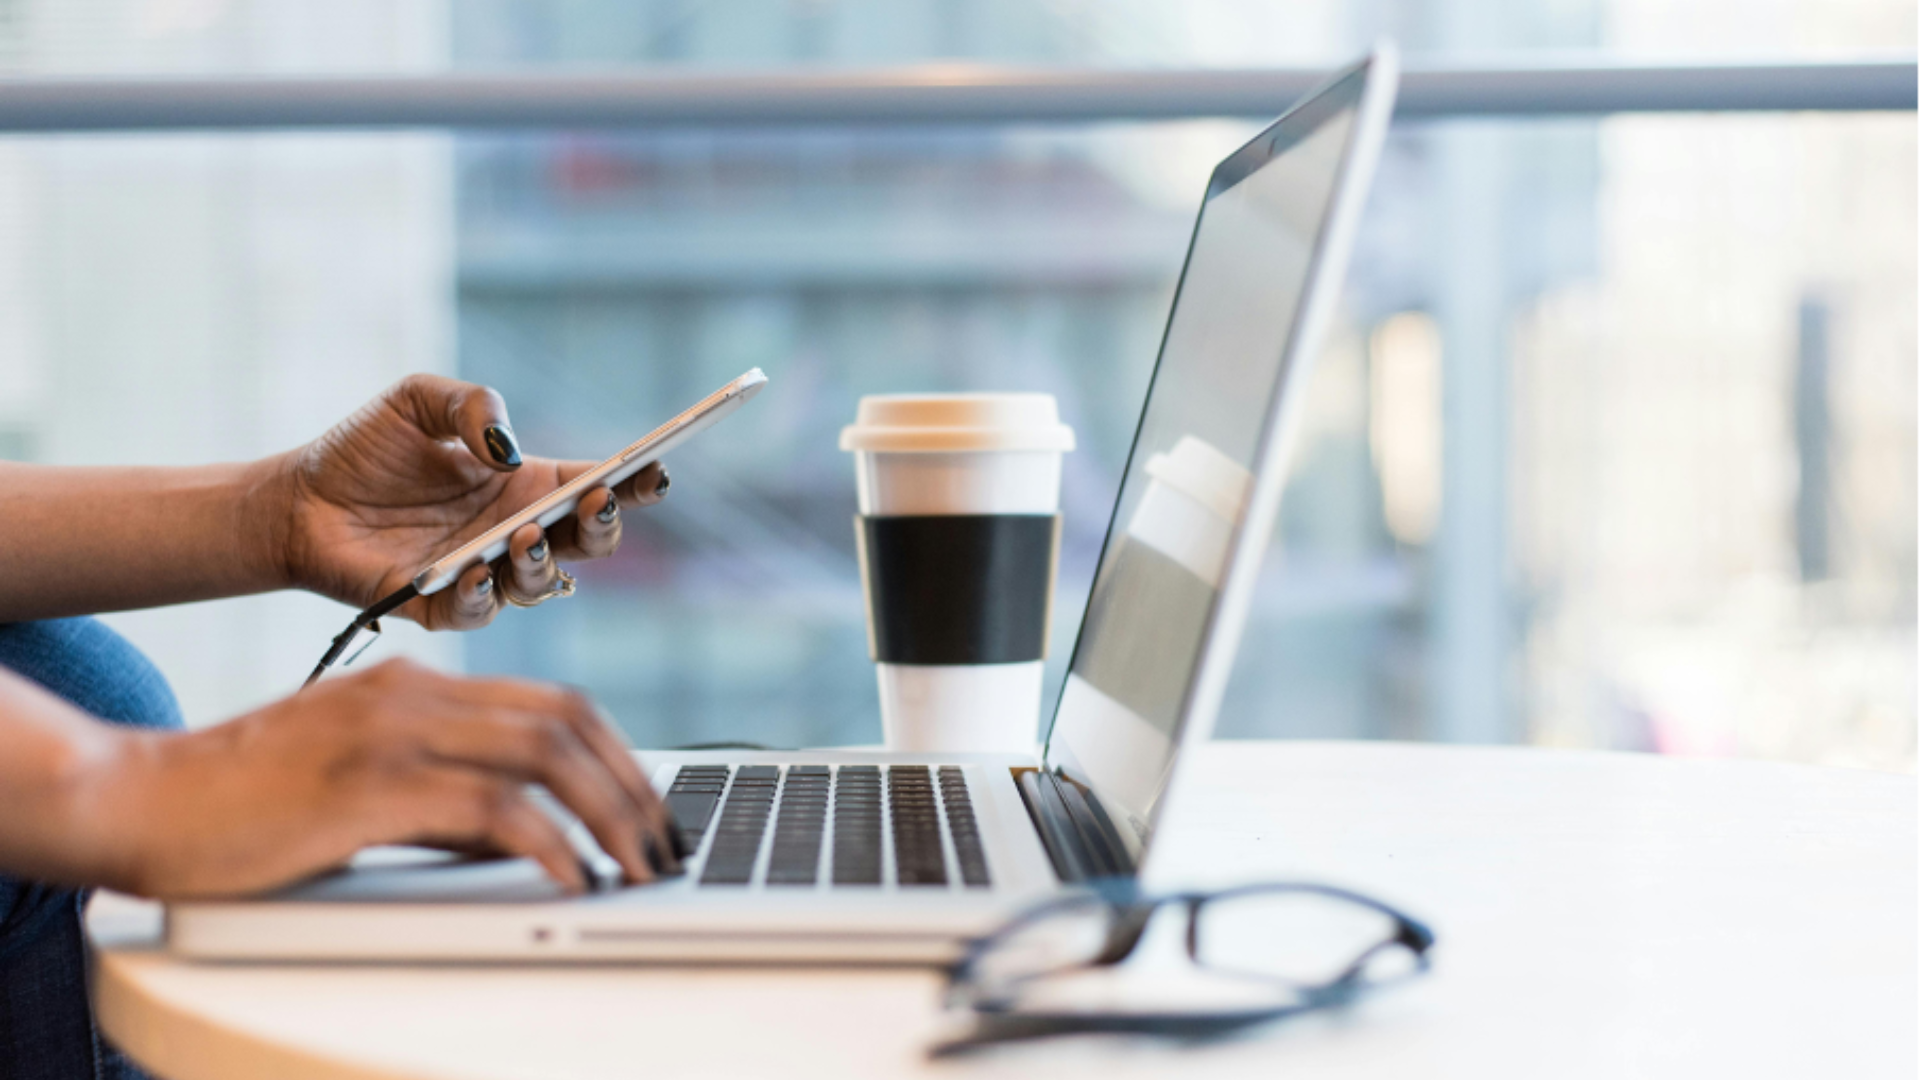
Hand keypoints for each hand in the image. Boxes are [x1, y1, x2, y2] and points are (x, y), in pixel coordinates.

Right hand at [69, 659, 678, 897]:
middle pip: (567, 720)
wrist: (139, 800)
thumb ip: (443, 797)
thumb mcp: (362, 783)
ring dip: (609, 814)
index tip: (650, 807)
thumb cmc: (244, 803)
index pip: (553, 702)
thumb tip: (524, 837)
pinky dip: (549, 844)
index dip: (618, 753)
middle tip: (664, 843)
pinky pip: (492, 808)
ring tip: (638, 867)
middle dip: (633, 785)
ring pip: (545, 754)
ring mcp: (393, 732)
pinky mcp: (370, 785)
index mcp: (417, 684)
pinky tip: (572, 878)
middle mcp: (415, 693)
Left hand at [276, 374, 670, 628]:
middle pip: (588, 543)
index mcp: (525, 485)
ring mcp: (483, 573)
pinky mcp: (440, 606)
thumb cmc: (363, 450)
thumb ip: (471, 405)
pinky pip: (478, 612)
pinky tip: (474, 570)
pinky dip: (483, 595)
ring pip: (542, 584)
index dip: (633, 482)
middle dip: (604, 526)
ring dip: (543, 562)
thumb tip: (507, 449)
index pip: (597, 486)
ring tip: (525, 535)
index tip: (654, 469)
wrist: (296, 500)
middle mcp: (515, 533)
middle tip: (596, 501)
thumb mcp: (418, 400)